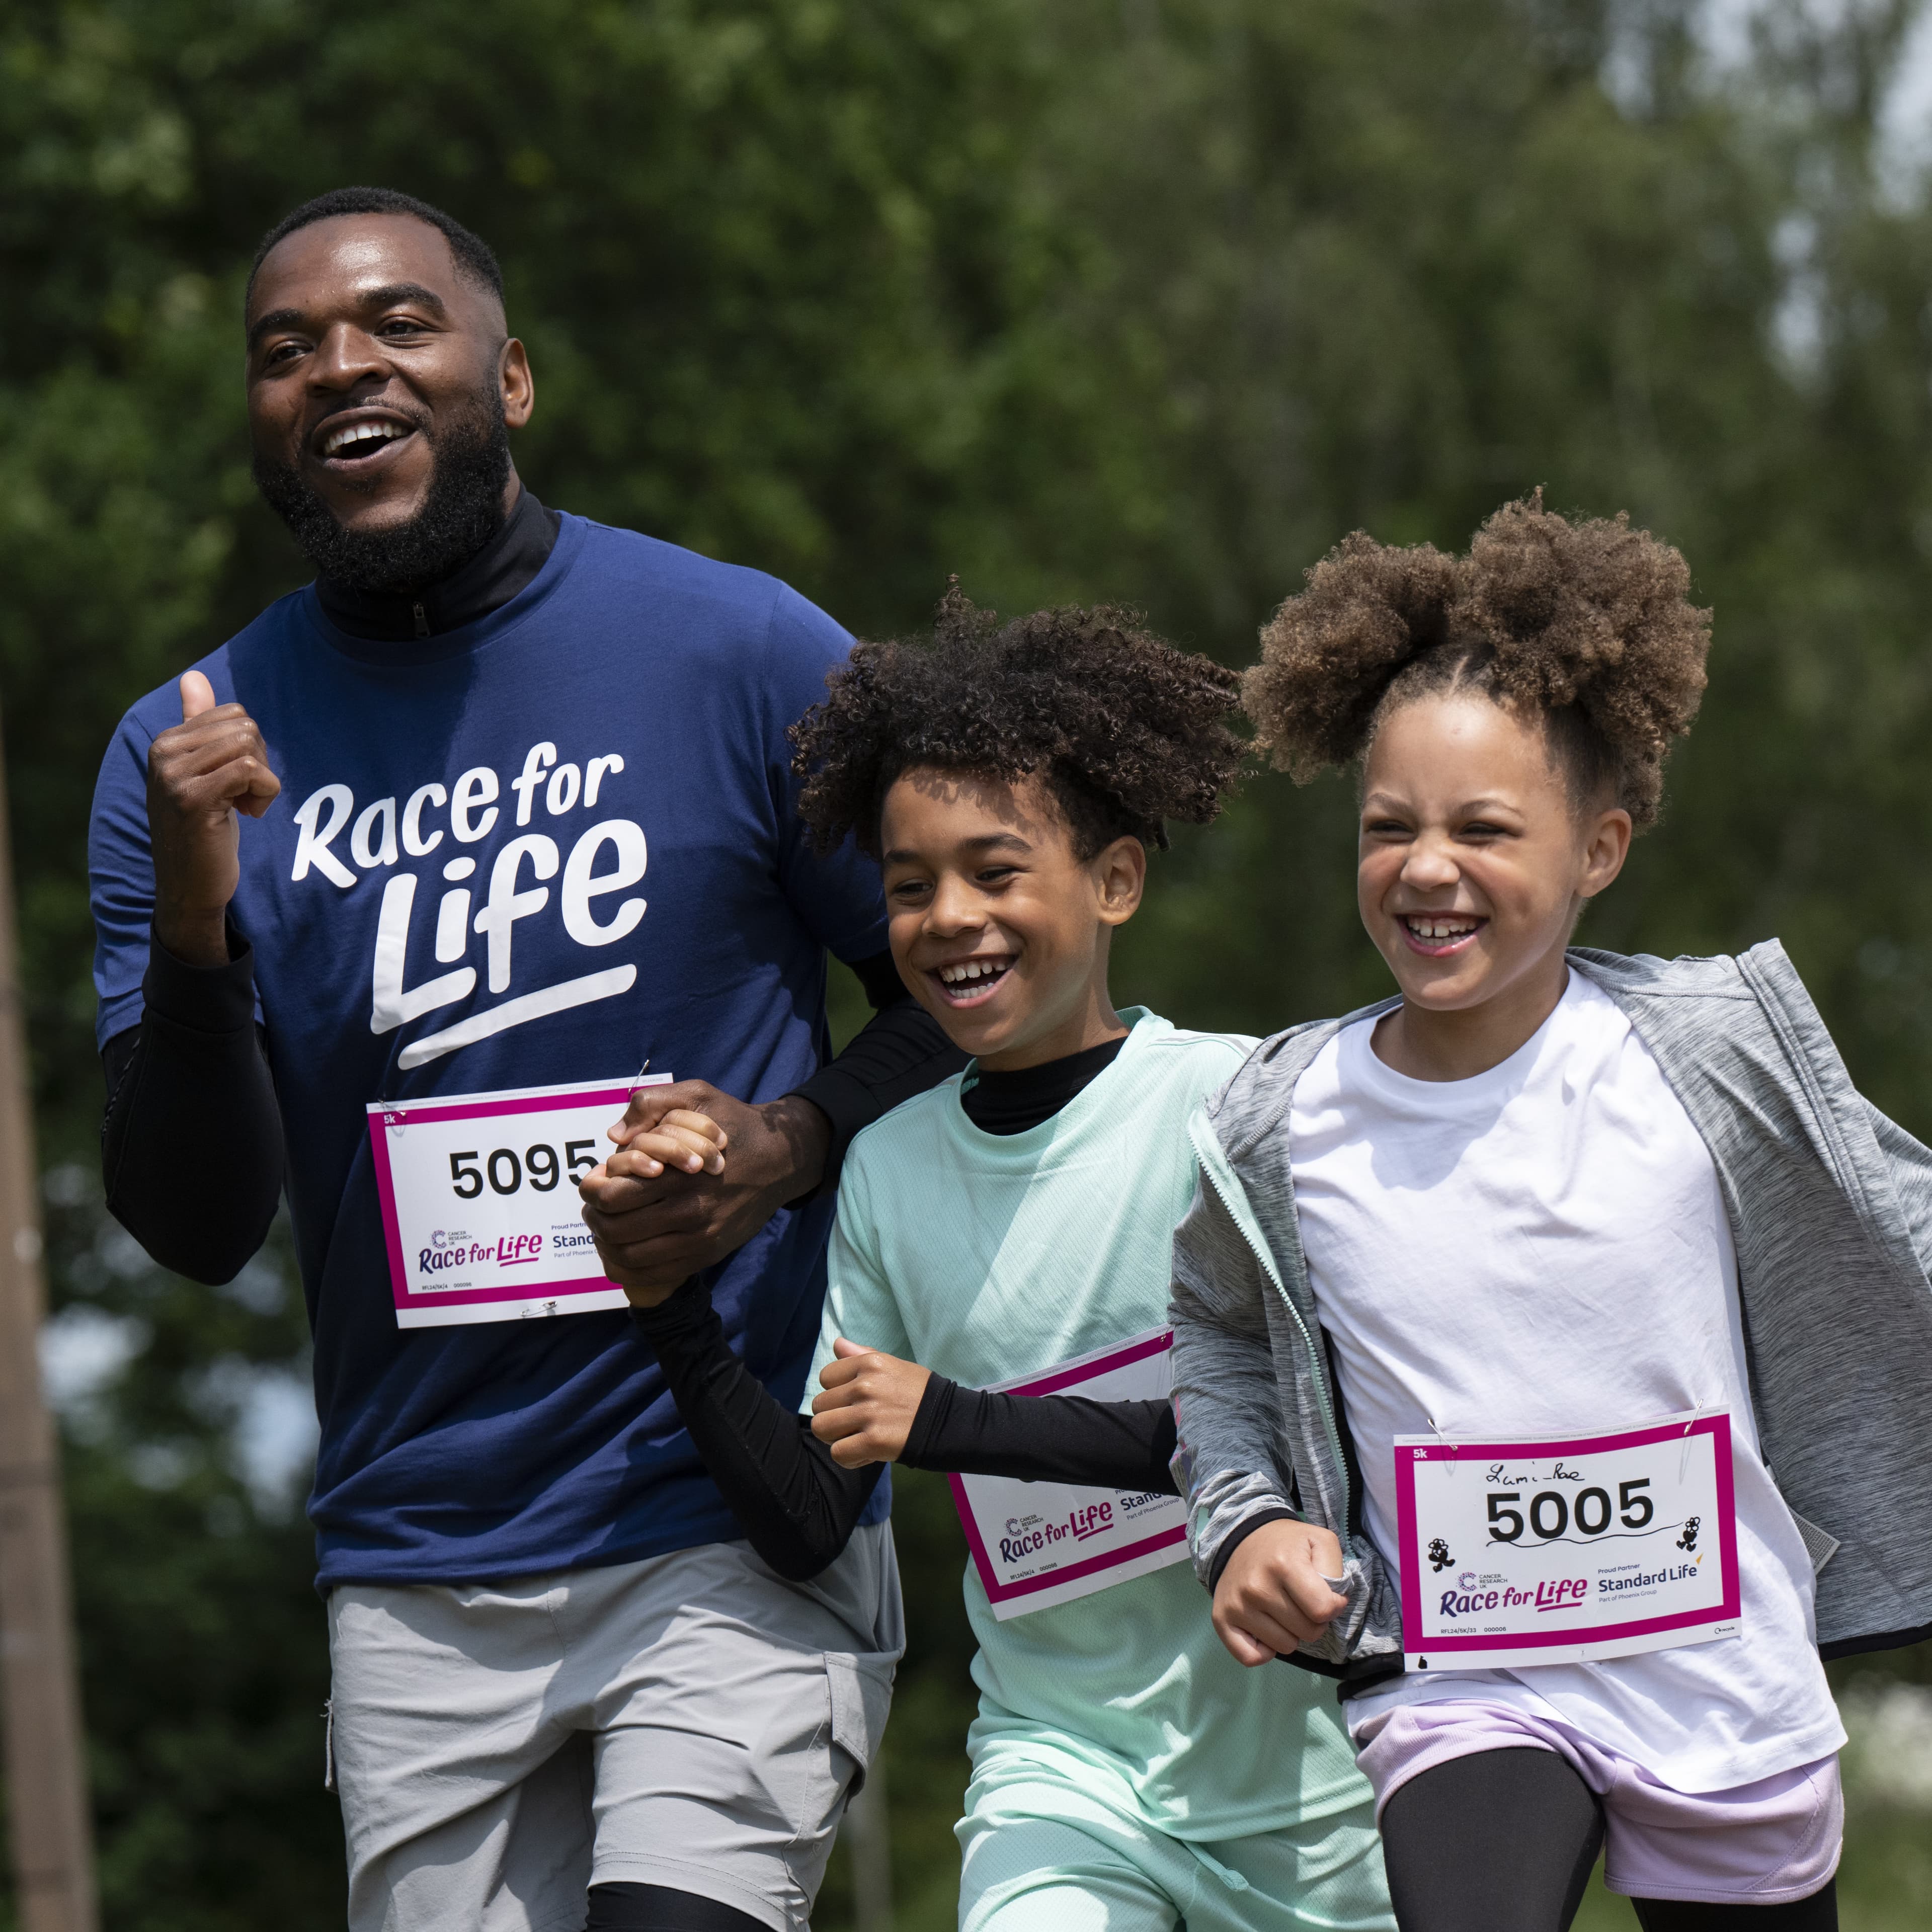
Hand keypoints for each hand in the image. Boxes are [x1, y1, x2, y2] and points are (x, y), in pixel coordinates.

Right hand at [147, 671, 280, 966]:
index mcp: (168, 742)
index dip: (252, 749)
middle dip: (260, 761)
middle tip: (244, 796)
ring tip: (243, 806)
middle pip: (245, 726)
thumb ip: (198, 725)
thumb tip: (194, 676)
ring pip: (249, 745)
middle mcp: (164, 753)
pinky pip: (250, 770)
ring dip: (263, 780)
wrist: (189, 887)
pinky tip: (248, 815)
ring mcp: (174, 775)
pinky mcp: (193, 799)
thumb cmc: (203, 831)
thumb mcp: (203, 774)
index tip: (237, 782)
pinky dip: (264, 793)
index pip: (234, 714)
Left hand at [578, 1082, 829, 1306]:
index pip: (613, 1194)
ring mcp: (699, 1239)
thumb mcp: (697, 1096)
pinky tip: (622, 1249)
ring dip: (606, 1243)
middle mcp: (690, 1211)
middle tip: (594, 1204)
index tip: (592, 1180)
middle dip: (594, 1216)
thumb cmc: (732, 1125)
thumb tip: (615, 1136)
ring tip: (605, 1225)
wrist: (780, 1160)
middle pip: (615, 1228)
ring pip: (629, 1256)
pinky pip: (653, 1275)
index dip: (591, 1189)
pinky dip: (627, 1267)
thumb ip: (651, 1104)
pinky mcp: (707, 1255)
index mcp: (681, 1173)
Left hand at [809, 1338, 931, 1466]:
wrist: (947, 1421)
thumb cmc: (919, 1393)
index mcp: (870, 1363)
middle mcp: (865, 1385)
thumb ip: (862, 1355)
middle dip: (833, 1416)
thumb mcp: (893, 1365)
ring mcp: (868, 1413)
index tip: (853, 1401)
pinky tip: (865, 1453)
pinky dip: (849, 1458)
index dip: (836, 1391)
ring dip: (835, 1437)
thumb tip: (836, 1344)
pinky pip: (838, 1453)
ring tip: (855, 1437)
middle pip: (819, 1405)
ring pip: (821, 1428)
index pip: (826, 1376)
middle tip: (854, 1423)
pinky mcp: (873, 1441)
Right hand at [1211, 1518, 1348, 1666]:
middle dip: (1313, 1620)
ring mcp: (1237, 1606)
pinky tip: (1266, 1629)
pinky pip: (1250, 1658)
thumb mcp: (1320, 1541)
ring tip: (1283, 1610)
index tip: (1325, 1595)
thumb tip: (1333, 1605)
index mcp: (1283, 1564)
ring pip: (1285, 1647)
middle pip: (1307, 1632)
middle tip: (1302, 1601)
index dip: (1332, 1607)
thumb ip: (1336, 1569)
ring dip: (1291, 1633)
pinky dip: (1263, 1651)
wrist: (1243, 1538)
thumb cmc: (1288, 1544)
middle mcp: (1256, 1587)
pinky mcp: (1221, 1620)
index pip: (1323, 1610)